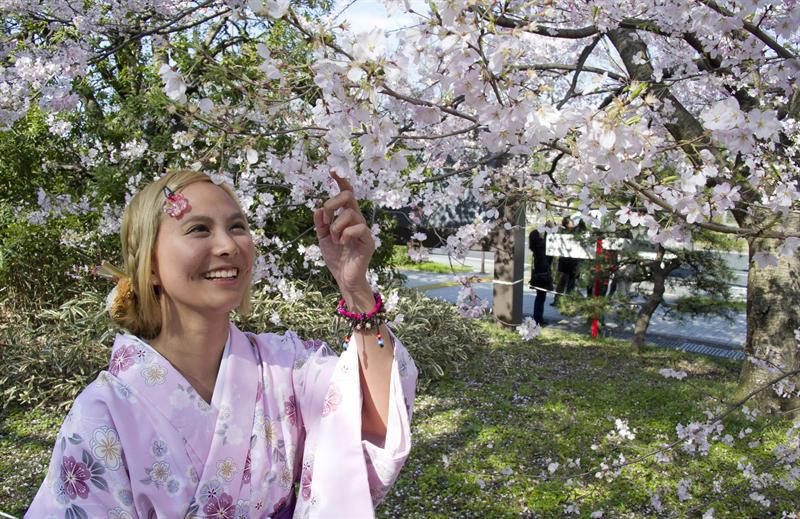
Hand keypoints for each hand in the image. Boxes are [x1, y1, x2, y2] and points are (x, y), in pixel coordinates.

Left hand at [314, 172, 374, 308]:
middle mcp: (357, 220)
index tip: (332, 171)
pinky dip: (345, 235)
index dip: (341, 181)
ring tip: (335, 240)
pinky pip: (358, 228)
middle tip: (325, 219)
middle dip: (333, 203)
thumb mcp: (323, 239)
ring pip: (349, 214)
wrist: (344, 279)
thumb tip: (318, 209)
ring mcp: (364, 230)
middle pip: (348, 197)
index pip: (347, 194)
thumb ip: (320, 224)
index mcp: (347, 218)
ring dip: (336, 226)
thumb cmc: (336, 259)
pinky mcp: (368, 241)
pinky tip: (343, 244)